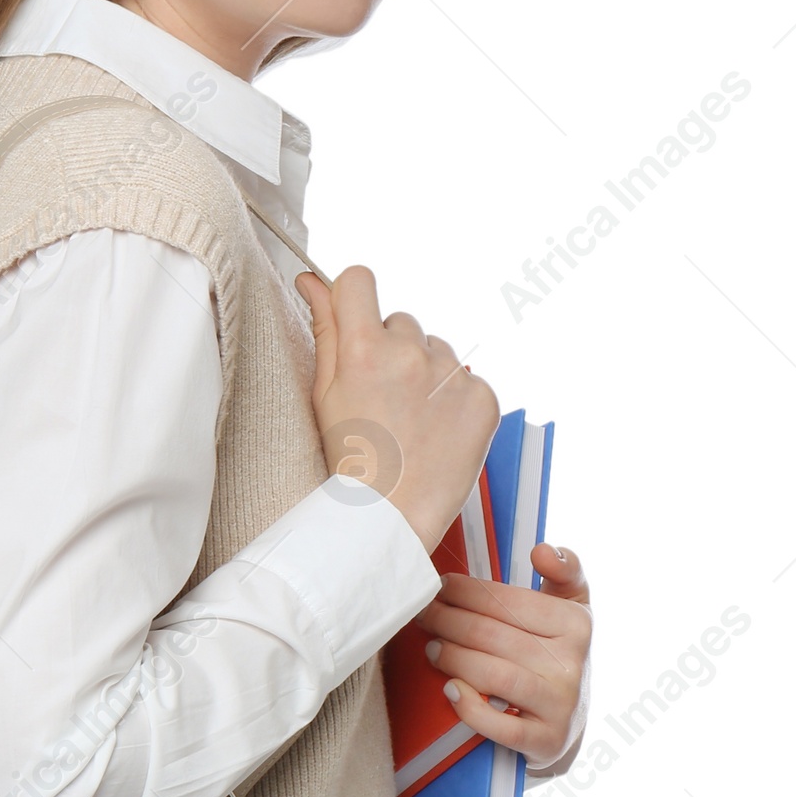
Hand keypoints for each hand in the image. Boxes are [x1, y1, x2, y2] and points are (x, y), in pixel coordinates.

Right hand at [296, 265, 500, 555]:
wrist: (392, 516)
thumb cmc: (350, 456)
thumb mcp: (324, 391)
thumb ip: (325, 328)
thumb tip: (311, 280)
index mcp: (363, 348)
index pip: (359, 280)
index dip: (352, 296)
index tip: (352, 320)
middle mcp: (410, 353)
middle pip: (400, 321)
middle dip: (390, 348)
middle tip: (381, 397)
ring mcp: (451, 376)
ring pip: (435, 349)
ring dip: (424, 372)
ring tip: (410, 419)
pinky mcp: (484, 398)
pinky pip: (466, 379)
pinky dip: (453, 400)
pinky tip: (436, 430)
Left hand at [409, 542, 592, 770]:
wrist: (568, 721)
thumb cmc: (556, 651)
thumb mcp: (570, 607)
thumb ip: (563, 570)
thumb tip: (542, 550)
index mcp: (576, 623)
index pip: (507, 601)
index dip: (464, 592)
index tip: (437, 586)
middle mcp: (573, 664)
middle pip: (492, 635)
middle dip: (448, 621)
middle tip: (421, 615)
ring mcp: (561, 705)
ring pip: (494, 675)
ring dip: (453, 658)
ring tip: (432, 648)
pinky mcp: (547, 741)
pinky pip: (502, 726)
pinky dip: (471, 708)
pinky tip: (450, 690)